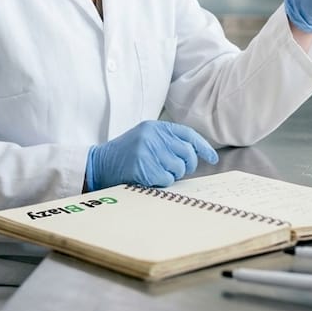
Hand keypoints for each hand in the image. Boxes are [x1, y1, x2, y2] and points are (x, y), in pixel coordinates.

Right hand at [86, 120, 218, 189]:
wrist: (98, 164)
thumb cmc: (125, 155)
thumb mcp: (145, 139)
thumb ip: (167, 142)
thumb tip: (195, 155)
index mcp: (155, 127)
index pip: (187, 134)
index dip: (202, 147)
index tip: (212, 158)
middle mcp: (152, 135)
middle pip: (187, 153)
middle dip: (187, 166)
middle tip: (178, 171)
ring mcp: (147, 150)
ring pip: (178, 168)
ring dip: (172, 175)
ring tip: (156, 173)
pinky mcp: (142, 166)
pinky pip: (166, 179)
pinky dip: (161, 183)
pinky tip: (149, 179)